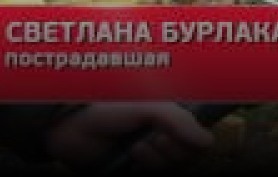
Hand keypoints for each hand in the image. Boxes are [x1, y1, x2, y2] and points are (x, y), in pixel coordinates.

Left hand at [45, 102, 214, 171]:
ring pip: (171, 169)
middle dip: (170, 150)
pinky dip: (145, 169)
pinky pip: (153, 176)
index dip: (191, 140)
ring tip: (135, 146)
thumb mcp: (148, 107)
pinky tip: (131, 157)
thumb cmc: (108, 108)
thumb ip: (179, 121)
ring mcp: (149, 157)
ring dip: (155, 159)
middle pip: (187, 157)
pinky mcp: (134, 172)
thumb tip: (208, 141)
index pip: (198, 138)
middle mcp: (163, 138)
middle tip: (152, 138)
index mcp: (169, 119)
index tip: (171, 133)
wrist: (70, 127)